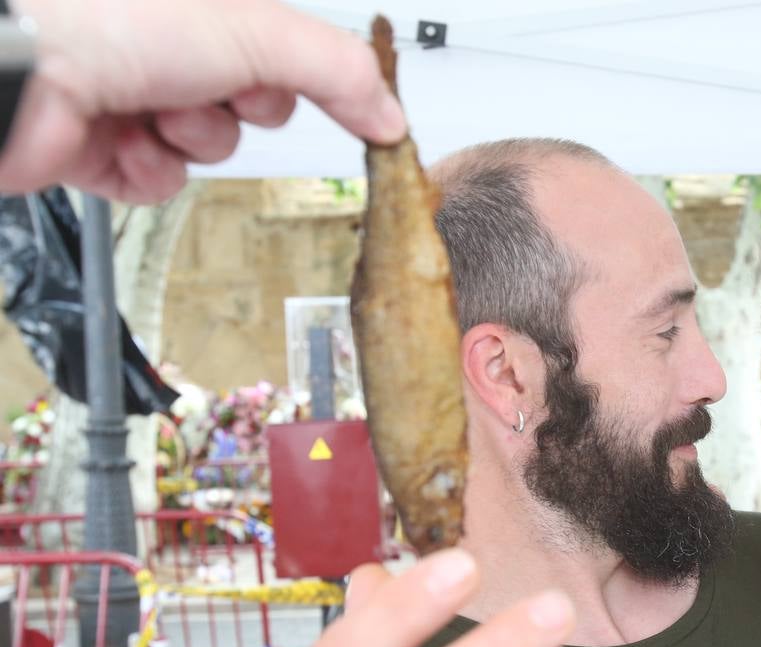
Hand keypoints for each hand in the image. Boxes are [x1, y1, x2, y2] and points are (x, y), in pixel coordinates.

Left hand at [0, 0, 405, 203]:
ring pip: (205, 149)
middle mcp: (169, 48)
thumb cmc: (112, 19)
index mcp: (207, 12)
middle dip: (236, 110)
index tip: (346, 111)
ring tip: (151, 112)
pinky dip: (146, 170)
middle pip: (251, 108)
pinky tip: (122, 141)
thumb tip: (391, 114)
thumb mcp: (258, 32)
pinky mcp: (97, 146)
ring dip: (188, 140)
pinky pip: (157, 181)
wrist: (21, 67)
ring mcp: (132, 95)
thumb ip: (337, 71)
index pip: (288, 57)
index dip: (305, 80)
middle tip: (210, 87)